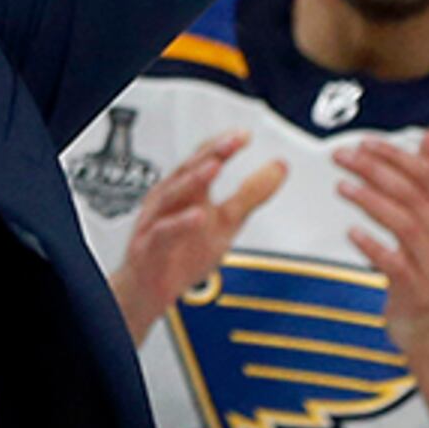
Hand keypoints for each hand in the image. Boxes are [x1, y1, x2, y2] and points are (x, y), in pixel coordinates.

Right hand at [108, 131, 287, 345]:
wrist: (151, 292)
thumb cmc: (183, 253)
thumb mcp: (227, 222)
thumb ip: (251, 194)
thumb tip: (280, 167)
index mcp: (185, 189)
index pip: (202, 159)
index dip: (222, 145)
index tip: (245, 135)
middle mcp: (168, 200)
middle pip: (188, 170)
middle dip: (210, 154)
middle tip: (233, 141)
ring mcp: (155, 222)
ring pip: (172, 195)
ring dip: (193, 179)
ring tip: (215, 166)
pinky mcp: (148, 248)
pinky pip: (163, 232)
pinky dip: (179, 223)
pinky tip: (198, 216)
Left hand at [339, 130, 428, 427]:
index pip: (427, 175)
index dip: (395, 155)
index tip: (366, 143)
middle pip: (411, 193)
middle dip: (375, 170)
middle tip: (343, 157)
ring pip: (403, 222)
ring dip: (371, 200)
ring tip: (343, 186)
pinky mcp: (416, 290)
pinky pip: (393, 262)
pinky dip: (371, 245)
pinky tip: (352, 233)